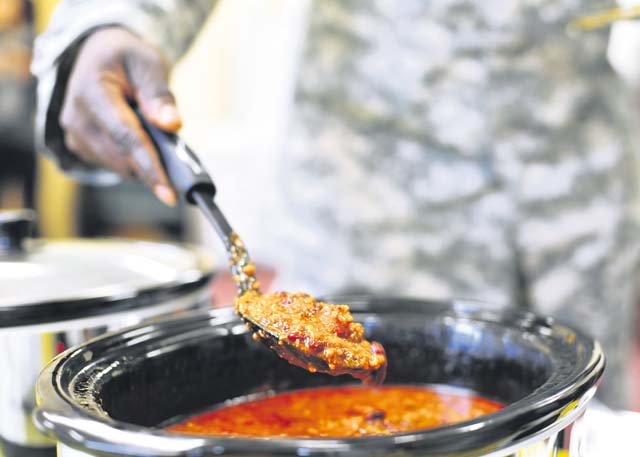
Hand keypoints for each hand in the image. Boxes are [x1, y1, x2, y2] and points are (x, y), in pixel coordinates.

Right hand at [61, 27, 180, 204]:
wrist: (98, 56)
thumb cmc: (126, 58)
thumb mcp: (148, 64)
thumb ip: (160, 95)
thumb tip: (172, 125)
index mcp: (91, 91)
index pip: (125, 137)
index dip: (150, 168)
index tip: (170, 194)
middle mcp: (76, 117)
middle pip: (123, 158)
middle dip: (155, 165)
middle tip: (180, 156)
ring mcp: (75, 135)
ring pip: (120, 166)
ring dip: (145, 162)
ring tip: (156, 137)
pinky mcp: (80, 147)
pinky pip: (115, 165)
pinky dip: (134, 160)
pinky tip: (141, 141)